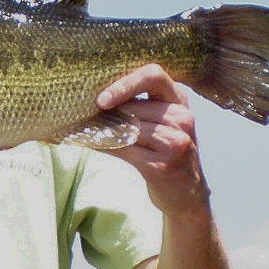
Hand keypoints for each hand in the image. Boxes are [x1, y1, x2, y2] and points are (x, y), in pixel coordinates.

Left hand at [96, 64, 210, 217]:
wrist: (187, 194)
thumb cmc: (166, 153)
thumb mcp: (161, 123)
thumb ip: (139, 107)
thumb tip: (93, 97)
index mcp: (178, 100)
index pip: (153, 74)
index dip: (125, 83)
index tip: (102, 98)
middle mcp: (181, 118)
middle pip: (133, 106)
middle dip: (105, 112)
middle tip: (81, 114)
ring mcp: (175, 142)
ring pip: (126, 129)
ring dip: (100, 130)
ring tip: (84, 130)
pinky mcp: (163, 165)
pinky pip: (124, 150)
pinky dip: (103, 146)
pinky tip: (90, 144)